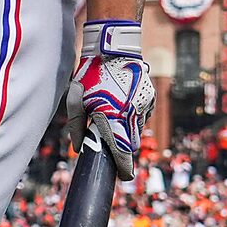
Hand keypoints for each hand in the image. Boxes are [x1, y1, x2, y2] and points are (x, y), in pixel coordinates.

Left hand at [66, 19, 152, 178]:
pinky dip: (135, 118)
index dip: (124, 168)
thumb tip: (79, 148)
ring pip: (138, 130)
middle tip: (112, 146)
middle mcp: (132, 115)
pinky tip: (123, 107)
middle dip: (123, 149)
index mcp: (113, 118)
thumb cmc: (90, 76)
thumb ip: (77, 126)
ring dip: (128, 132)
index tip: (124, 177)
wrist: (113, 49)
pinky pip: (143, 116)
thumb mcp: (77, 101)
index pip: (122, 152)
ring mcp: (143, 106)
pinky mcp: (150, 98)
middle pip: (132, 144)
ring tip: (114, 119)